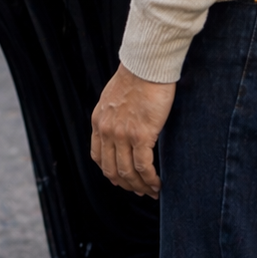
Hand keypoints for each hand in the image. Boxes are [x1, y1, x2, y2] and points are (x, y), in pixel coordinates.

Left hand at [89, 63, 175, 197]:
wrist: (145, 66)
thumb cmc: (135, 78)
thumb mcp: (113, 98)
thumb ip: (113, 116)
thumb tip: (123, 128)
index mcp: (99, 122)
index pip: (98, 156)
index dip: (111, 172)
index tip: (123, 179)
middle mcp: (107, 130)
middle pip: (111, 169)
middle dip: (126, 184)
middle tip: (140, 191)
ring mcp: (122, 134)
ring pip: (128, 172)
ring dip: (140, 186)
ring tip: (152, 191)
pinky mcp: (141, 135)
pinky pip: (143, 167)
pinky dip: (150, 180)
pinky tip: (157, 184)